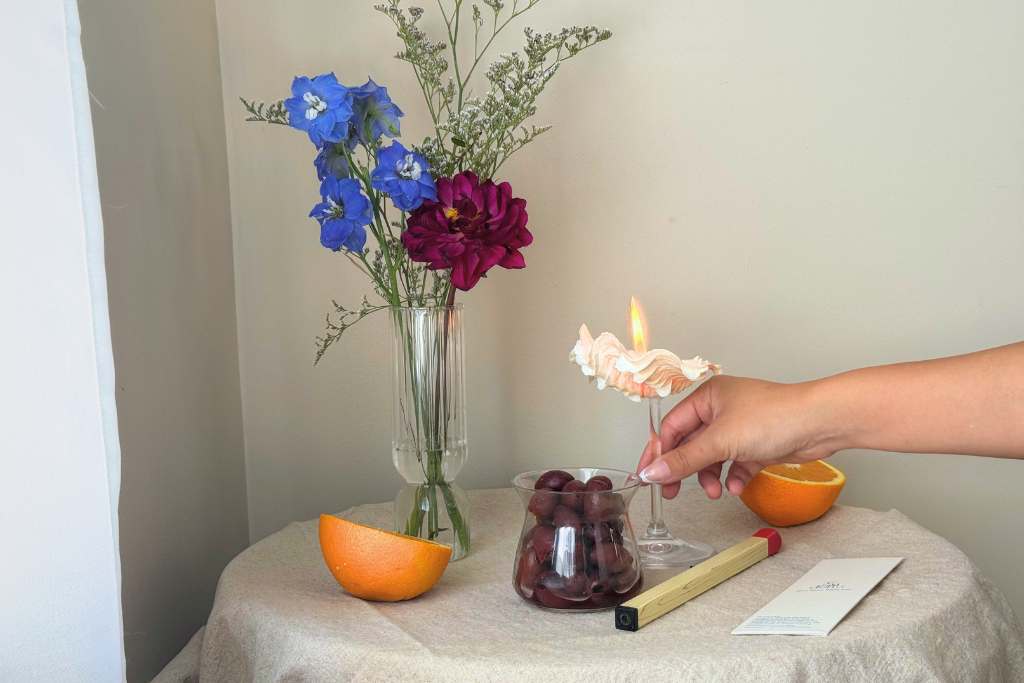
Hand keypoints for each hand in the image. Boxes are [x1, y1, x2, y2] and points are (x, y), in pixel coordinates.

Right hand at [637, 376, 838, 498]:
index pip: (672, 427)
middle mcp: (721, 410)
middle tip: (671, 491)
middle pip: (691, 443)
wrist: (821, 423)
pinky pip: (735, 463)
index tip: (650, 476)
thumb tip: (653, 472)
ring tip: (715, 491)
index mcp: (707, 397)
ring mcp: (740, 427)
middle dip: (685, 468)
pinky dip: (733, 476)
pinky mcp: (757, 444)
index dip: (660, 452)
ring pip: (713, 456)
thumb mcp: (721, 441)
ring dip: (710, 476)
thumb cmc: (774, 417)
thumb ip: (684, 459)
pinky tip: (737, 486)